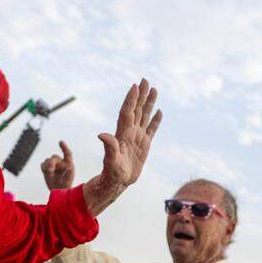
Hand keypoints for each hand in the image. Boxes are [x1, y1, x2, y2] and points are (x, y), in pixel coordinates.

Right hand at [40, 141, 75, 190]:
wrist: (58, 191)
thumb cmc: (65, 186)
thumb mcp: (68, 182)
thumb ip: (69, 175)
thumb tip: (69, 168)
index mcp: (68, 164)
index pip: (67, 154)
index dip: (64, 147)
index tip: (60, 142)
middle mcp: (60, 163)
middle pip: (55, 157)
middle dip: (52, 162)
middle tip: (51, 168)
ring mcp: (53, 165)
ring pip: (48, 160)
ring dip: (47, 165)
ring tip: (49, 171)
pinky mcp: (46, 169)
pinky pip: (43, 165)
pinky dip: (44, 167)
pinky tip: (46, 172)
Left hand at [81, 79, 163, 214]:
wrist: (117, 182)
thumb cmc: (112, 173)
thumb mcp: (111, 161)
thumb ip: (109, 147)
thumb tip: (101, 135)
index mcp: (122, 134)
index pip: (127, 112)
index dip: (131, 99)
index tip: (135, 86)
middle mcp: (130, 132)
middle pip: (136, 109)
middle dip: (140, 95)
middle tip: (145, 80)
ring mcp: (137, 137)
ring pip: (144, 116)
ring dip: (148, 103)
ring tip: (153, 89)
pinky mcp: (144, 145)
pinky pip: (151, 129)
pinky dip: (155, 120)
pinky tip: (159, 111)